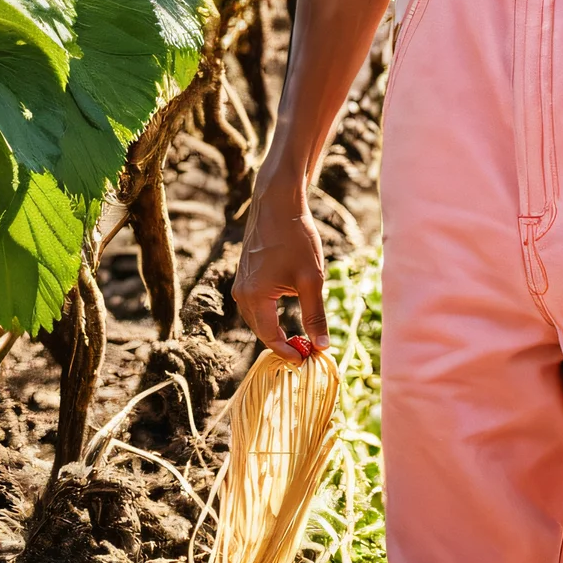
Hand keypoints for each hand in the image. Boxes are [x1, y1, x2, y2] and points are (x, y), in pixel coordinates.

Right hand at [232, 163, 328, 359]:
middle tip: (307, 351)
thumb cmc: (296, 238)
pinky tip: (289, 313)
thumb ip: (315, 315)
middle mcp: (240, 293)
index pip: (269, 337)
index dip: (289, 352)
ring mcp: (241, 282)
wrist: (279, 202)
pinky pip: (255, 303)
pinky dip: (270, 314)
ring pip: (257, 317)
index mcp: (254, 297)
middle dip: (282, 343)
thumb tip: (322, 346)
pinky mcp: (246, 274)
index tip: (308, 360)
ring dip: (275, 329)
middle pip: (260, 330)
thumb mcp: (311, 279)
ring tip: (300, 336)